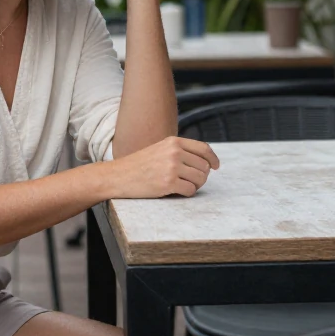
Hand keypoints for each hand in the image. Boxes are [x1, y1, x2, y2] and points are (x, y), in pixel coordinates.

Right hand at [96, 136, 219, 199]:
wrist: (118, 176)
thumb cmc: (139, 165)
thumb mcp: (160, 149)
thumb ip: (179, 151)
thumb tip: (205, 161)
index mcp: (173, 142)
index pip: (203, 149)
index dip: (213, 159)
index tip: (216, 166)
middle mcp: (175, 152)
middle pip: (204, 167)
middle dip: (201, 176)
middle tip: (190, 181)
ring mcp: (172, 167)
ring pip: (200, 179)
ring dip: (195, 186)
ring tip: (181, 186)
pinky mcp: (168, 183)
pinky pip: (190, 190)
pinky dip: (186, 193)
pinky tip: (175, 191)